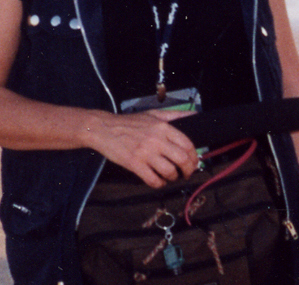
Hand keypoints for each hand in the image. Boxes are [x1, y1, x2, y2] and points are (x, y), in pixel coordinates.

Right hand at [81, 109, 198, 187]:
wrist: (104, 128)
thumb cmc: (129, 122)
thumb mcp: (154, 114)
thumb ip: (175, 115)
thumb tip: (194, 115)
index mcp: (164, 127)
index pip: (188, 144)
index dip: (194, 157)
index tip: (194, 163)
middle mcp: (157, 140)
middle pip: (182, 159)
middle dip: (188, 170)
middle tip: (186, 174)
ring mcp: (145, 152)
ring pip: (169, 171)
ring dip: (173, 177)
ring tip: (171, 177)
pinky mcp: (134, 164)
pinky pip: (153, 179)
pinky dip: (159, 183)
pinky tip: (159, 181)